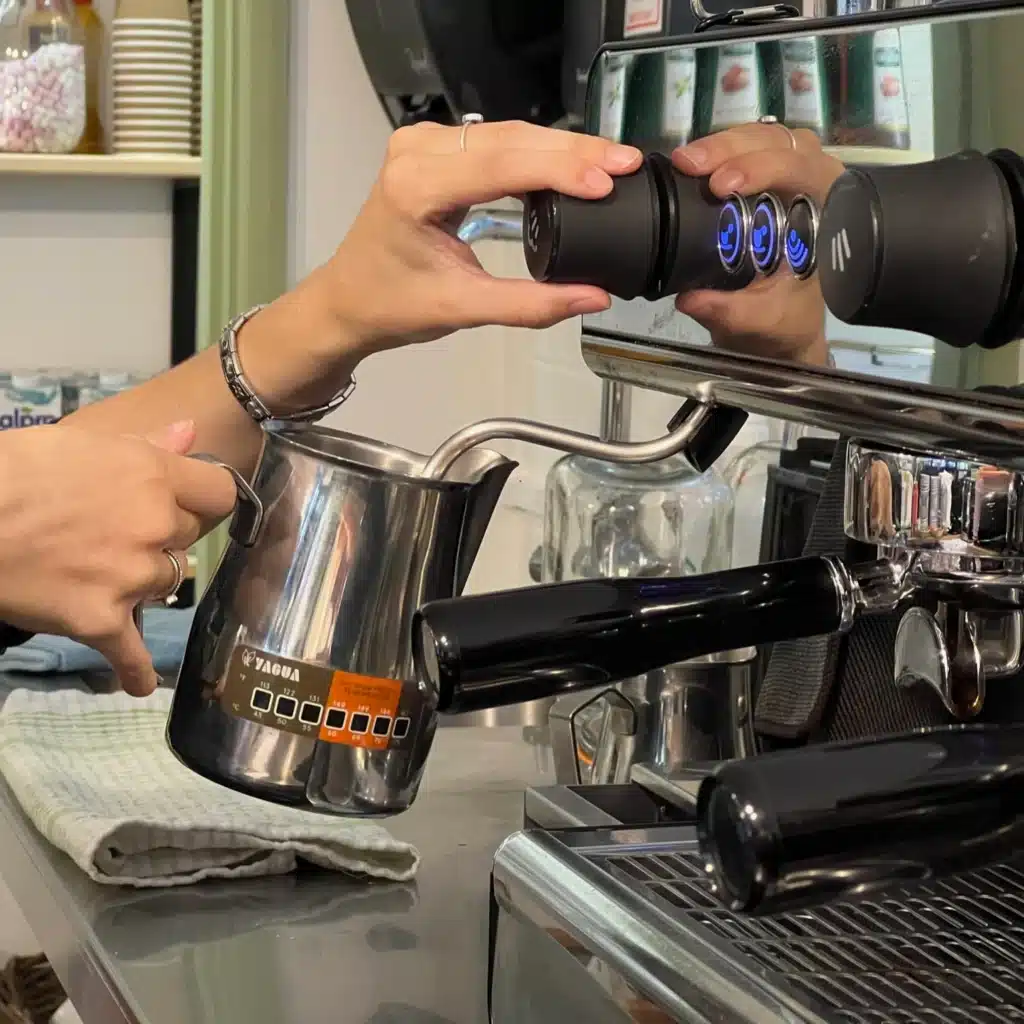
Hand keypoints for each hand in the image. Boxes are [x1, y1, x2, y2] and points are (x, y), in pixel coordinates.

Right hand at [0, 421, 236, 694]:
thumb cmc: (15, 470)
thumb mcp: (83, 441)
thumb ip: (146, 443)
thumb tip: (192, 433)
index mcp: (153, 476)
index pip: (219, 493)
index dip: (203, 498)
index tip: (187, 503)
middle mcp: (154, 524)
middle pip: (188, 538)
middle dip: (161, 535)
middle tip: (117, 533)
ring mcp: (132, 575)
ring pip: (164, 583)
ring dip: (142, 581)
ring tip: (99, 573)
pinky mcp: (101, 618)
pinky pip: (130, 652)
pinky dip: (133, 671)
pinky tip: (139, 684)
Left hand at [316, 120, 643, 355]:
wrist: (349, 299)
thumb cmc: (391, 303)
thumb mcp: (462, 309)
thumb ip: (530, 305)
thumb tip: (592, 297)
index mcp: (415, 187)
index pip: (500, 164)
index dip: (559, 170)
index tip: (606, 181)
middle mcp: (416, 152)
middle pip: (509, 139)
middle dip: (571, 152)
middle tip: (624, 164)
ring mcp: (423, 144)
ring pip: (507, 134)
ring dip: (559, 149)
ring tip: (608, 164)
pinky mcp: (435, 149)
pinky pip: (496, 142)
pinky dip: (537, 153)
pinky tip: (571, 164)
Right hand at [672, 122, 845, 364]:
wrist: (782, 328)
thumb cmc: (785, 321)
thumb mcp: (760, 323)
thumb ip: (730, 311)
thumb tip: (691, 298)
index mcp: (830, 214)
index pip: (805, 169)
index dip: (764, 167)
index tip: (723, 185)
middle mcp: (816, 186)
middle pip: (780, 142)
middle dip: (732, 147)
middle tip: (690, 165)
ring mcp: (792, 179)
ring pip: (763, 137)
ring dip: (722, 145)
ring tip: (685, 162)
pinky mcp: (767, 181)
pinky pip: (747, 151)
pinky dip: (718, 154)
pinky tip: (692, 166)